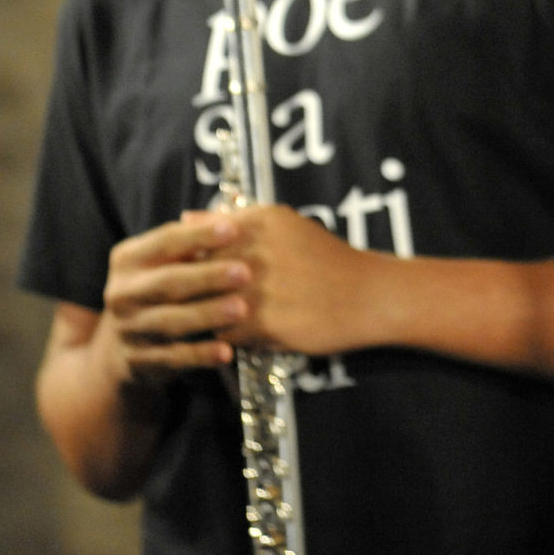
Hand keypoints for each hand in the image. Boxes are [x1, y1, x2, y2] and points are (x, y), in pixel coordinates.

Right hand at [96, 214, 250, 386]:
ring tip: (242, 309)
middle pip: (168, 282)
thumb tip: (233, 217)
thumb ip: (193, 243)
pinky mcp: (138, 362)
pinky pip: (173, 358)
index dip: (199, 235)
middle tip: (246, 272)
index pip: (165, 241)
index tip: (233, 228)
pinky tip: (226, 352)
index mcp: (128, 259)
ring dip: (208, 315)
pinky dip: (200, 356)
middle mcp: (122, 292)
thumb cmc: (160, 290)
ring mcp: (128, 329)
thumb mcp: (166, 263)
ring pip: (171, 321)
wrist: (119, 349)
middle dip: (208, 277)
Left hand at [193, 205, 378, 355]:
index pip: (195, 241)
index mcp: (259, 222)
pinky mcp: (267, 324)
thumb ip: (232, 219)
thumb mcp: (282, 224)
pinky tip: (245, 332)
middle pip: (195, 276)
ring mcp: (260, 290)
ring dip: (208, 316)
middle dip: (192, 290)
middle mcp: (257, 252)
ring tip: (222, 317)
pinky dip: (232, 337)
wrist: (368, 294)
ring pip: (205, 309)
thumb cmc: (323, 258)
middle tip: (201, 298)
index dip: (187, 260)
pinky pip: (227, 336)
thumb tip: (186, 218)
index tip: (190, 271)